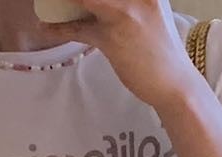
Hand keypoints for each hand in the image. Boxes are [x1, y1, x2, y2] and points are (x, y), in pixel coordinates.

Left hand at [37, 0, 197, 111]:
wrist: (175, 83)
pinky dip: (60, 28)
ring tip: (46, 1)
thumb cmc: (161, 49)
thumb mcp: (150, 10)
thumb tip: (96, 3)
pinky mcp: (112, 37)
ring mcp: (124, 13)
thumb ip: (129, 0)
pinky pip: (79, 28)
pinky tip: (45, 27)